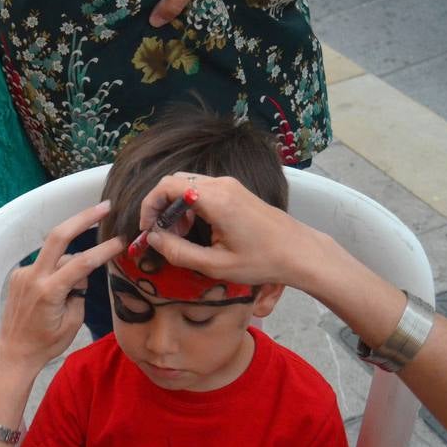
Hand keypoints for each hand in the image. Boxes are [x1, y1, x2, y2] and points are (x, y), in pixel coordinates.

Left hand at [0, 202, 124, 370]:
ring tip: (72, 293)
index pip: (82, 262)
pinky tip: (57, 291)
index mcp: (49, 291)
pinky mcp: (19, 275)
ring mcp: (23, 273)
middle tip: (104, 206)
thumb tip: (80, 274)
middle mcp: (33, 277)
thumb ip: (79, 292)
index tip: (120, 240)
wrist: (14, 351)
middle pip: (58, 236)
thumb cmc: (46, 343)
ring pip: (55, 254)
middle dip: (83, 218)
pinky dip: (56, 271)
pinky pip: (45, 264)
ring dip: (70, 262)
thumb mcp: (73, 322)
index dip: (104, 249)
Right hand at [140, 173, 313, 284]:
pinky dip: (189, 207)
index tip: (147, 230)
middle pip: (174, 182)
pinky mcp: (235, 191)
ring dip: (174, 208)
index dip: (149, 206)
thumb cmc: (261, 261)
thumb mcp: (215, 265)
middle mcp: (221, 185)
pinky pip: (201, 190)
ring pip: (187, 185)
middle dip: (160, 207)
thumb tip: (153, 239)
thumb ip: (178, 251)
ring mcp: (230, 185)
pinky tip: (194, 230)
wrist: (299, 252)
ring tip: (178, 236)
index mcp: (216, 200)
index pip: (167, 186)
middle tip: (161, 236)